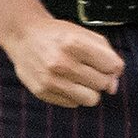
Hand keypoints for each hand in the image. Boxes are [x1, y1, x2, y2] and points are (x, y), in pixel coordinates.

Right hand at [0, 13, 124, 106]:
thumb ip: (107, 56)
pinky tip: (64, 81)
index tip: (105, 62)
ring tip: (80, 78)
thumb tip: (113, 87)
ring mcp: (51, 80)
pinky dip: (74, 94)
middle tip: (89, 68)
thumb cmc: (59, 36)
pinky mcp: (42, 92)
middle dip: (102, 77)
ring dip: (90, 90)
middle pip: (103, 83)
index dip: (113, 65)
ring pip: (91, 99)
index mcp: (75, 43)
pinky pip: (73, 103)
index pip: (112, 65)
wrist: (24, 36)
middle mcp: (61, 63)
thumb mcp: (85, 34)